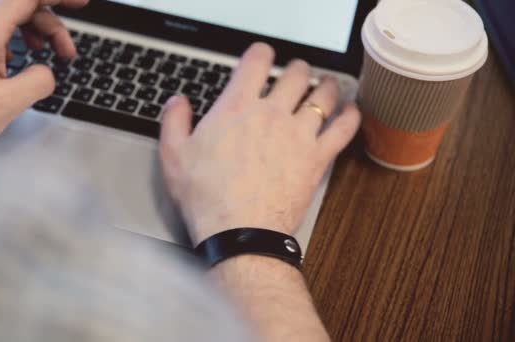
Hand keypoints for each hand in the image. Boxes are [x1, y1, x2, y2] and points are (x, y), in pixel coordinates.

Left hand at [0, 0, 88, 147]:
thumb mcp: (2, 105)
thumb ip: (36, 83)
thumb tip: (47, 73)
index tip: (80, 3)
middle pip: (22, 5)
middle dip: (51, 23)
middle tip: (68, 52)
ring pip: (10, 14)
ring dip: (36, 31)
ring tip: (48, 55)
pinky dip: (16, 38)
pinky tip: (18, 61)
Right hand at [159, 43, 360, 244]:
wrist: (239, 233)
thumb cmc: (207, 198)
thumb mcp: (174, 156)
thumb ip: (174, 121)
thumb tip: (177, 102)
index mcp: (237, 106)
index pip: (257, 60)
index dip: (261, 53)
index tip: (262, 56)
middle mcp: (272, 113)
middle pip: (296, 73)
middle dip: (297, 68)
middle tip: (296, 74)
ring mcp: (299, 135)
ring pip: (324, 95)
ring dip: (326, 85)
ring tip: (326, 85)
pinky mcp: (317, 158)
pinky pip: (344, 129)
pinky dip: (350, 116)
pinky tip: (350, 111)